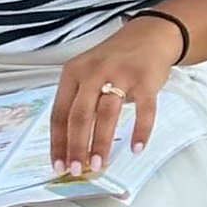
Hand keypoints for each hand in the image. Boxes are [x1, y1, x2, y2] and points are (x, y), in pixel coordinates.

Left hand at [50, 15, 182, 176]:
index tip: (58, 165)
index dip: (58, 142)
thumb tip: (71, 147)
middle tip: (75, 170)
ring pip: (106, 114)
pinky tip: (136, 148)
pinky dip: (141, 130)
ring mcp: (120, 75)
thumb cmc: (113, 62)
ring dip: (101, 142)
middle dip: (76, 146)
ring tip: (98, 164)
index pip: (59, 113)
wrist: (149, 36)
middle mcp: (93, 73)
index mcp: (72, 74)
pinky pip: (144, 109)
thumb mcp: (87, 74)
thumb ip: (78, 103)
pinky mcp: (145, 79)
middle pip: (79, 115)